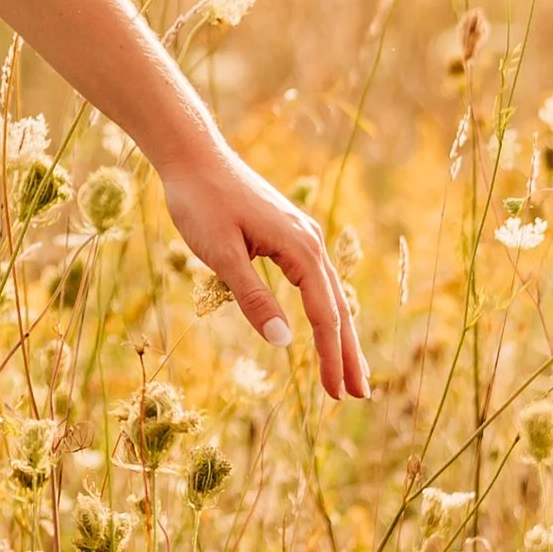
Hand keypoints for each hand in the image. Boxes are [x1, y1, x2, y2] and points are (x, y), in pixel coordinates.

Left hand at [155, 142, 368, 399]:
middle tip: (359, 395)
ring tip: (349, 370)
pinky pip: (315, 279)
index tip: (337, 394)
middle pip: (337, 306)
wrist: (193, 155)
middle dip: (347, 353)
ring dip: (340, 333)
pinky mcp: (287, 232)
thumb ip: (252, 297)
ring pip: (329, 292)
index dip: (330, 357)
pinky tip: (324, 321)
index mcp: (300, 248)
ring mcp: (301, 235)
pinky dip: (325, 307)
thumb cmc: (201, 202)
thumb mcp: (221, 254)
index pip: (324, 315)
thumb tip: (284, 342)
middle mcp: (310, 241)